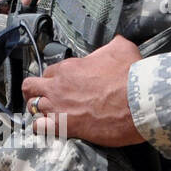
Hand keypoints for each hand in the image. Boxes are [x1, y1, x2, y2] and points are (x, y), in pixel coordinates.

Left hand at [20, 34, 144, 145]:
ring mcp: (58, 107)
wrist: (139, 102)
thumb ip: (112, 45)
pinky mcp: (64, 126)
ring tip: (49, 114)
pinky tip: (50, 128)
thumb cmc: (131, 75)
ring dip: (39, 110)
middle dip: (36, 91)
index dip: (54, 79)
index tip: (63, 84)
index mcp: (68, 67)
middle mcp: (58, 86)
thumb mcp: (122, 48)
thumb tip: (115, 42)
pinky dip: (41, 128)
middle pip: (31, 87)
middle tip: (46, 97)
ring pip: (32, 106)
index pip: (49, 72)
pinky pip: (39, 127)